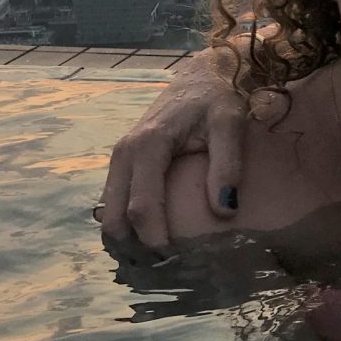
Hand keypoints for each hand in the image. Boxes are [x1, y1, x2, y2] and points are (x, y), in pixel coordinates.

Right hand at [98, 50, 260, 246]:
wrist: (202, 73)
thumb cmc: (219, 98)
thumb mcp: (230, 125)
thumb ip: (227, 165)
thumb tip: (225, 212)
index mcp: (147, 146)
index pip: (142, 206)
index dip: (155, 239)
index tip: (177, 260)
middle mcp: (124, 153)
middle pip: (116, 215)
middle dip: (134, 245)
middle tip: (166, 267)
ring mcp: (120, 157)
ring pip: (110, 210)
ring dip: (127, 237)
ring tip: (158, 258)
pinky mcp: (124, 161)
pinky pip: (116, 200)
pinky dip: (127, 222)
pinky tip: (150, 236)